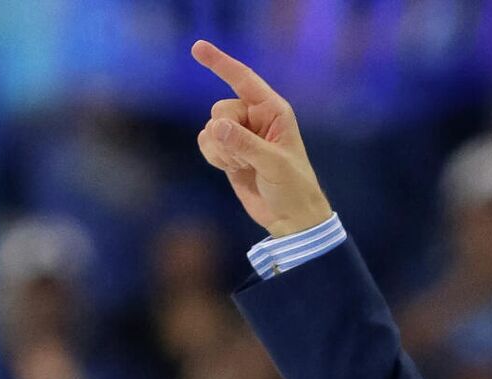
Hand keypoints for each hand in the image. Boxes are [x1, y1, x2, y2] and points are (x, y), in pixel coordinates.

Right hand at [190, 39, 333, 236]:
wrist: (290, 218)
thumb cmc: (293, 187)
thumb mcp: (274, 164)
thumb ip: (245, 144)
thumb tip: (216, 126)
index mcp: (273, 110)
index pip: (243, 80)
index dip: (220, 63)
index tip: (197, 47)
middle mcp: (255, 117)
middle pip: (220, 109)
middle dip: (227, 135)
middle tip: (248, 158)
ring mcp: (240, 134)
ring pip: (210, 128)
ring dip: (221, 151)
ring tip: (244, 167)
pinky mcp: (228, 151)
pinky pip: (206, 143)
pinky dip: (214, 157)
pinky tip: (234, 170)